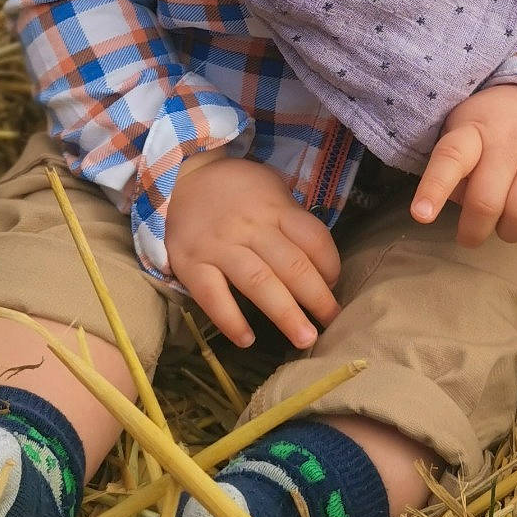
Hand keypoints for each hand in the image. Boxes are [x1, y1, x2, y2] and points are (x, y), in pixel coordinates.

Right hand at [165, 153, 340, 349]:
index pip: (314, 238)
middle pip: (292, 265)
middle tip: (333, 324)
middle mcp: (251, 228)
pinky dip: (230, 320)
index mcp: (276, 209)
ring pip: (258, 283)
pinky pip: (213, 296)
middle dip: (317, 298)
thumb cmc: (237, 188)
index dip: (330, 266)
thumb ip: (293, 221)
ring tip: (305, 339)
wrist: (183, 176)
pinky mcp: (192, 264)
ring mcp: (220, 246)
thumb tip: (321, 265)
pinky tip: (247, 340)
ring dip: (285, 314)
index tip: (333, 286)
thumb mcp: (272, 188)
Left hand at [411, 85, 516, 251]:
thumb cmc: (497, 127)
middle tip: (471, 236)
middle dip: (474, 231)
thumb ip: (456, 172)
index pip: (451, 157)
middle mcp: (510, 141)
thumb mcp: (466, 132)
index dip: (434, 188)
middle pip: (487, 201)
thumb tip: (460, 210)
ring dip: (509, 234)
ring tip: (505, 229)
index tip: (421, 215)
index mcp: (474, 130)